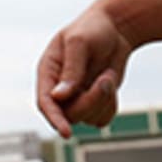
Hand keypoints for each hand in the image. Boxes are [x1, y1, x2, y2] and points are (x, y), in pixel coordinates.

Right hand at [36, 2, 133, 135]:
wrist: (117, 28)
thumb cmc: (93, 29)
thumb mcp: (80, 43)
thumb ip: (71, 70)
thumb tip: (58, 97)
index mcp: (48, 71)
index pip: (45, 102)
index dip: (54, 119)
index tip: (66, 132)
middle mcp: (59, 89)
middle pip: (69, 114)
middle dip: (91, 101)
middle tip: (106, 79)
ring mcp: (77, 97)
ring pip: (87, 119)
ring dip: (103, 100)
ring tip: (108, 75)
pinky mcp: (94, 102)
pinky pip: (102, 119)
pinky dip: (111, 105)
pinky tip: (111, 82)